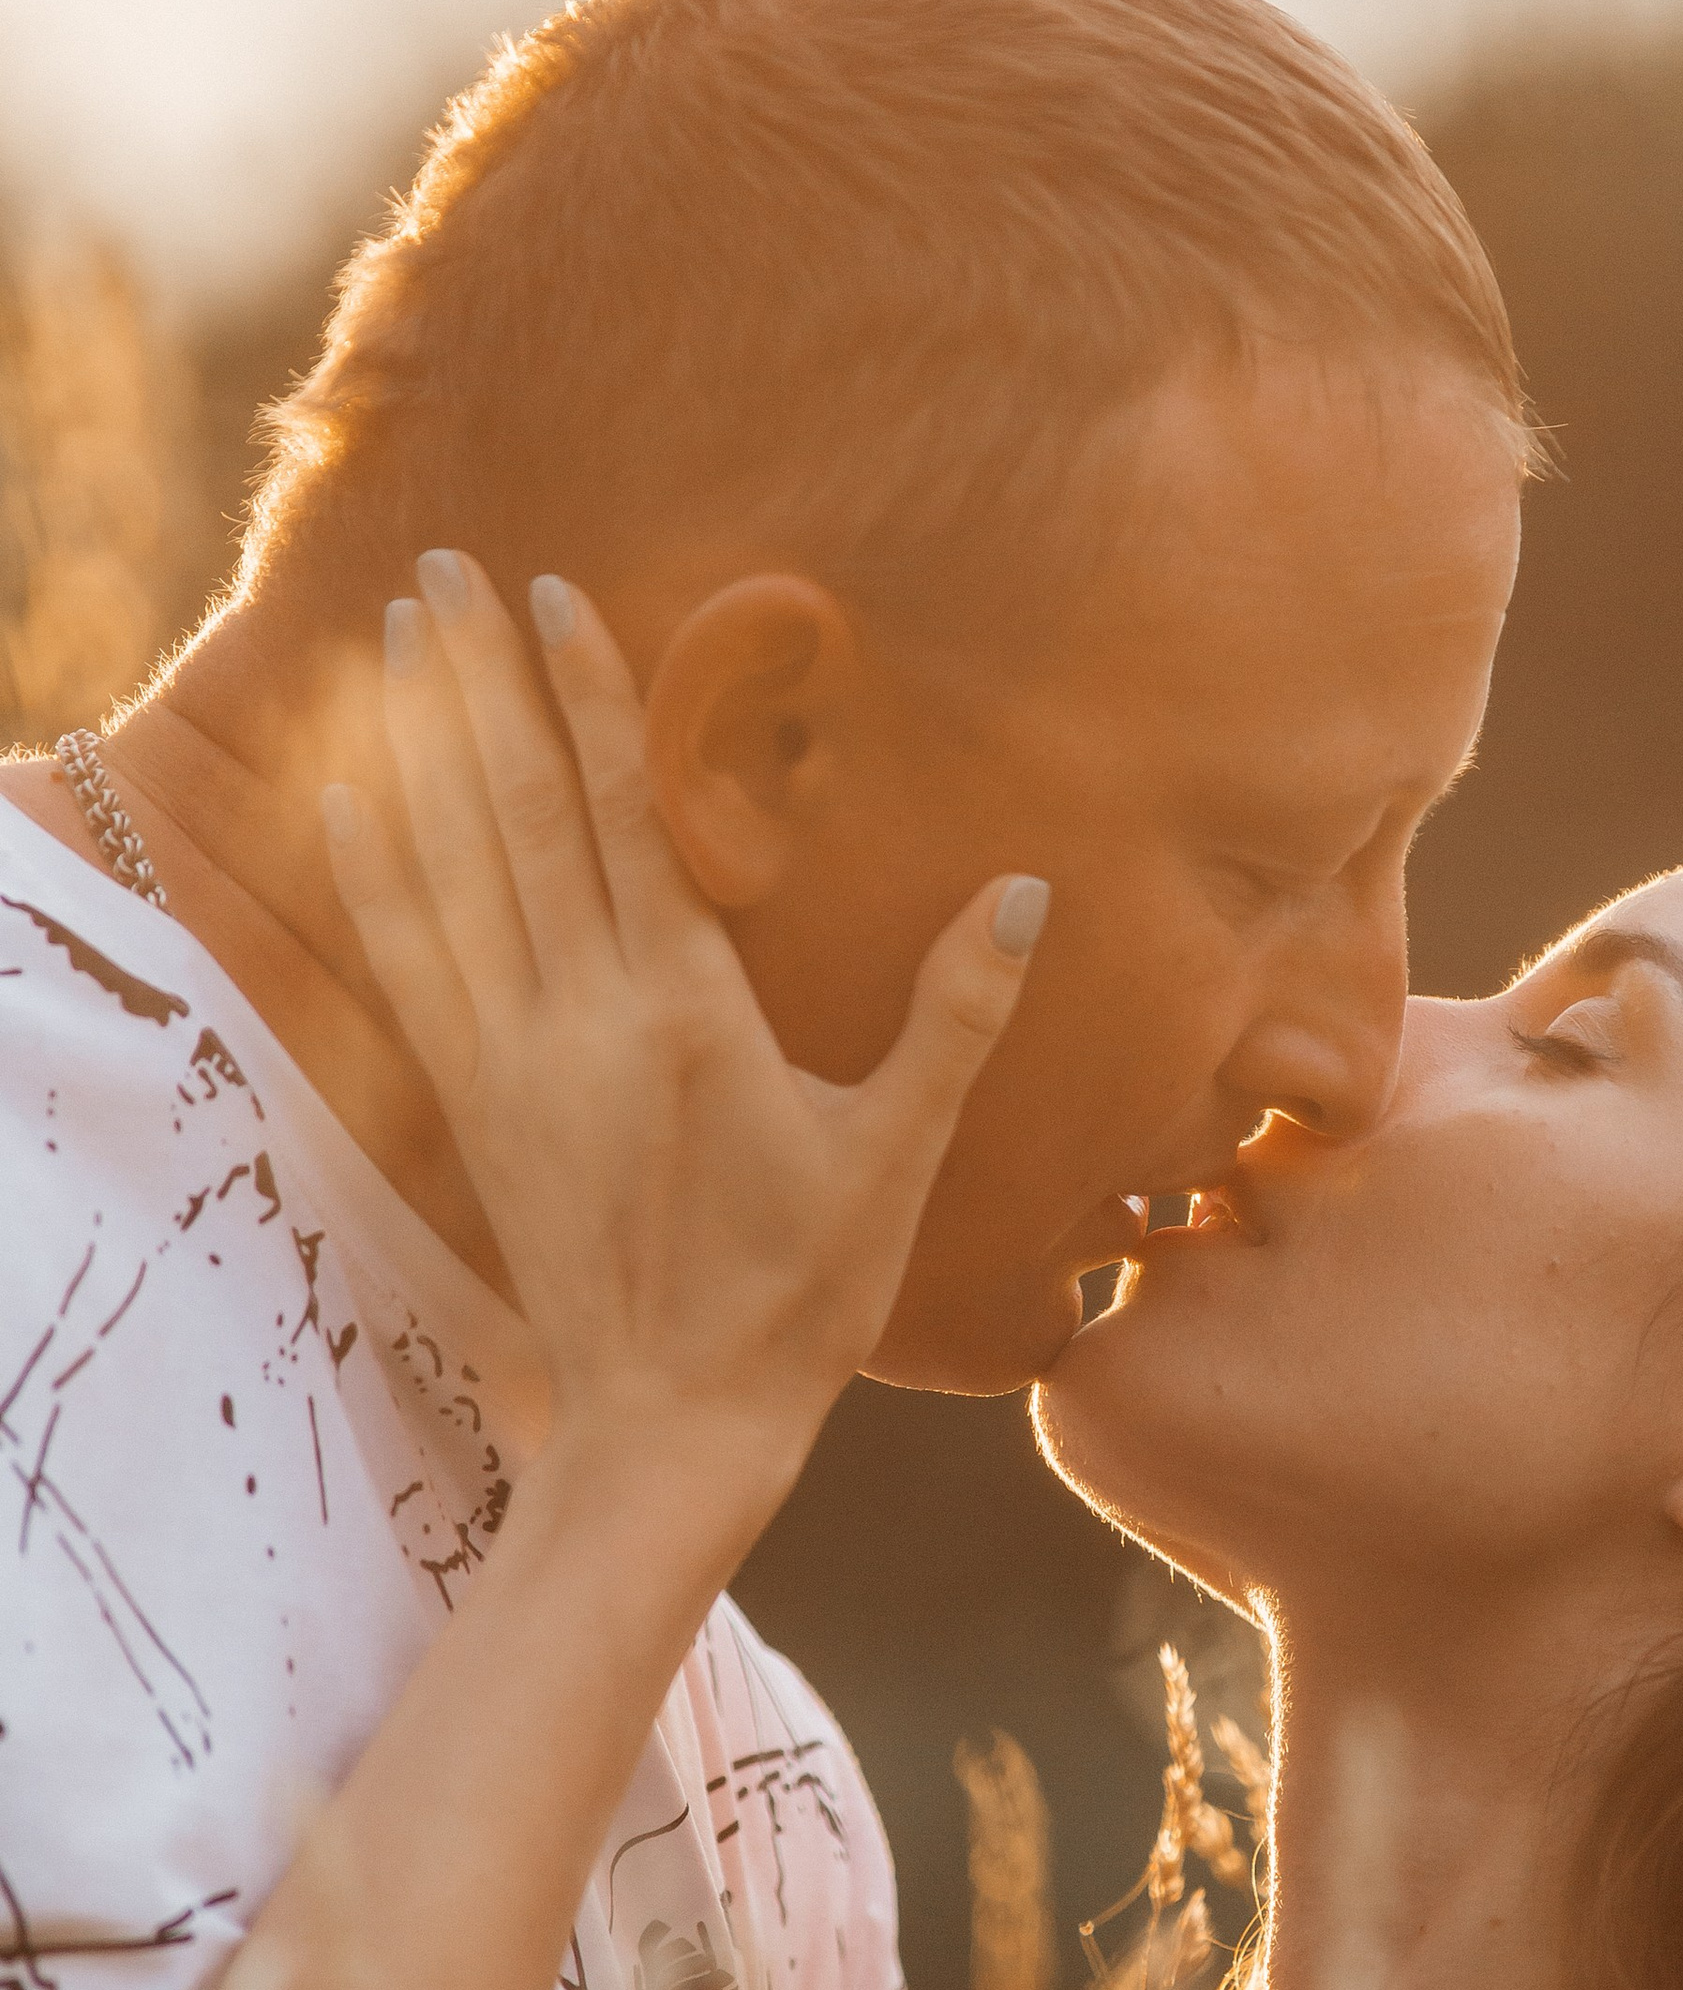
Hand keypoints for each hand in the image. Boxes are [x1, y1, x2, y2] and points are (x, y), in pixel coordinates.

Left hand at [322, 552, 1044, 1543]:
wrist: (670, 1425)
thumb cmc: (798, 1296)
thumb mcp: (897, 1157)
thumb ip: (954, 1016)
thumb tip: (1026, 891)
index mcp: (687, 1015)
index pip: (626, 819)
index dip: (588, 700)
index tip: (551, 595)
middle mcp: (581, 1018)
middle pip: (518, 813)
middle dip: (480, 682)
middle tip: (441, 564)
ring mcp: (512, 1060)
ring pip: (451, 866)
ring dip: (420, 744)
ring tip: (396, 635)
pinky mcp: (474, 1106)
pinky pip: (411, 957)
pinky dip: (379, 867)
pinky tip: (349, 796)